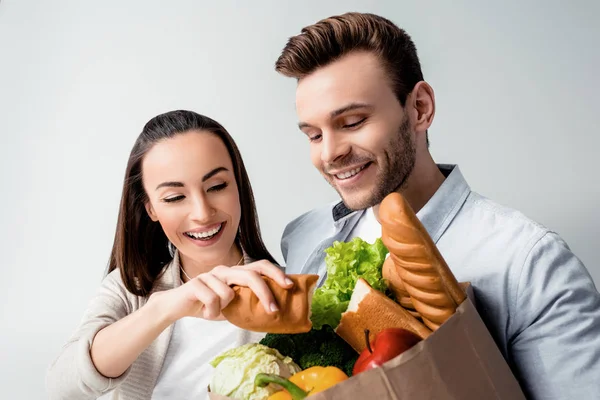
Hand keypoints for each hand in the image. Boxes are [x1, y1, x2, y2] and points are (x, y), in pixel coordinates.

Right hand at [150, 260, 293, 322]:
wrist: (177, 306)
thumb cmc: (207, 305)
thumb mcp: (232, 306)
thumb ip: (248, 304)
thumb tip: (275, 313)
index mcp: (235, 273)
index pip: (260, 266)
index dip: (276, 273)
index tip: (290, 286)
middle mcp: (225, 270)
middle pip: (250, 274)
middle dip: (265, 292)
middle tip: (274, 309)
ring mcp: (211, 274)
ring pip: (229, 292)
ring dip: (224, 308)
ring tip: (214, 311)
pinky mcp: (197, 282)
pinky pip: (212, 300)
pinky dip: (210, 311)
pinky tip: (204, 312)